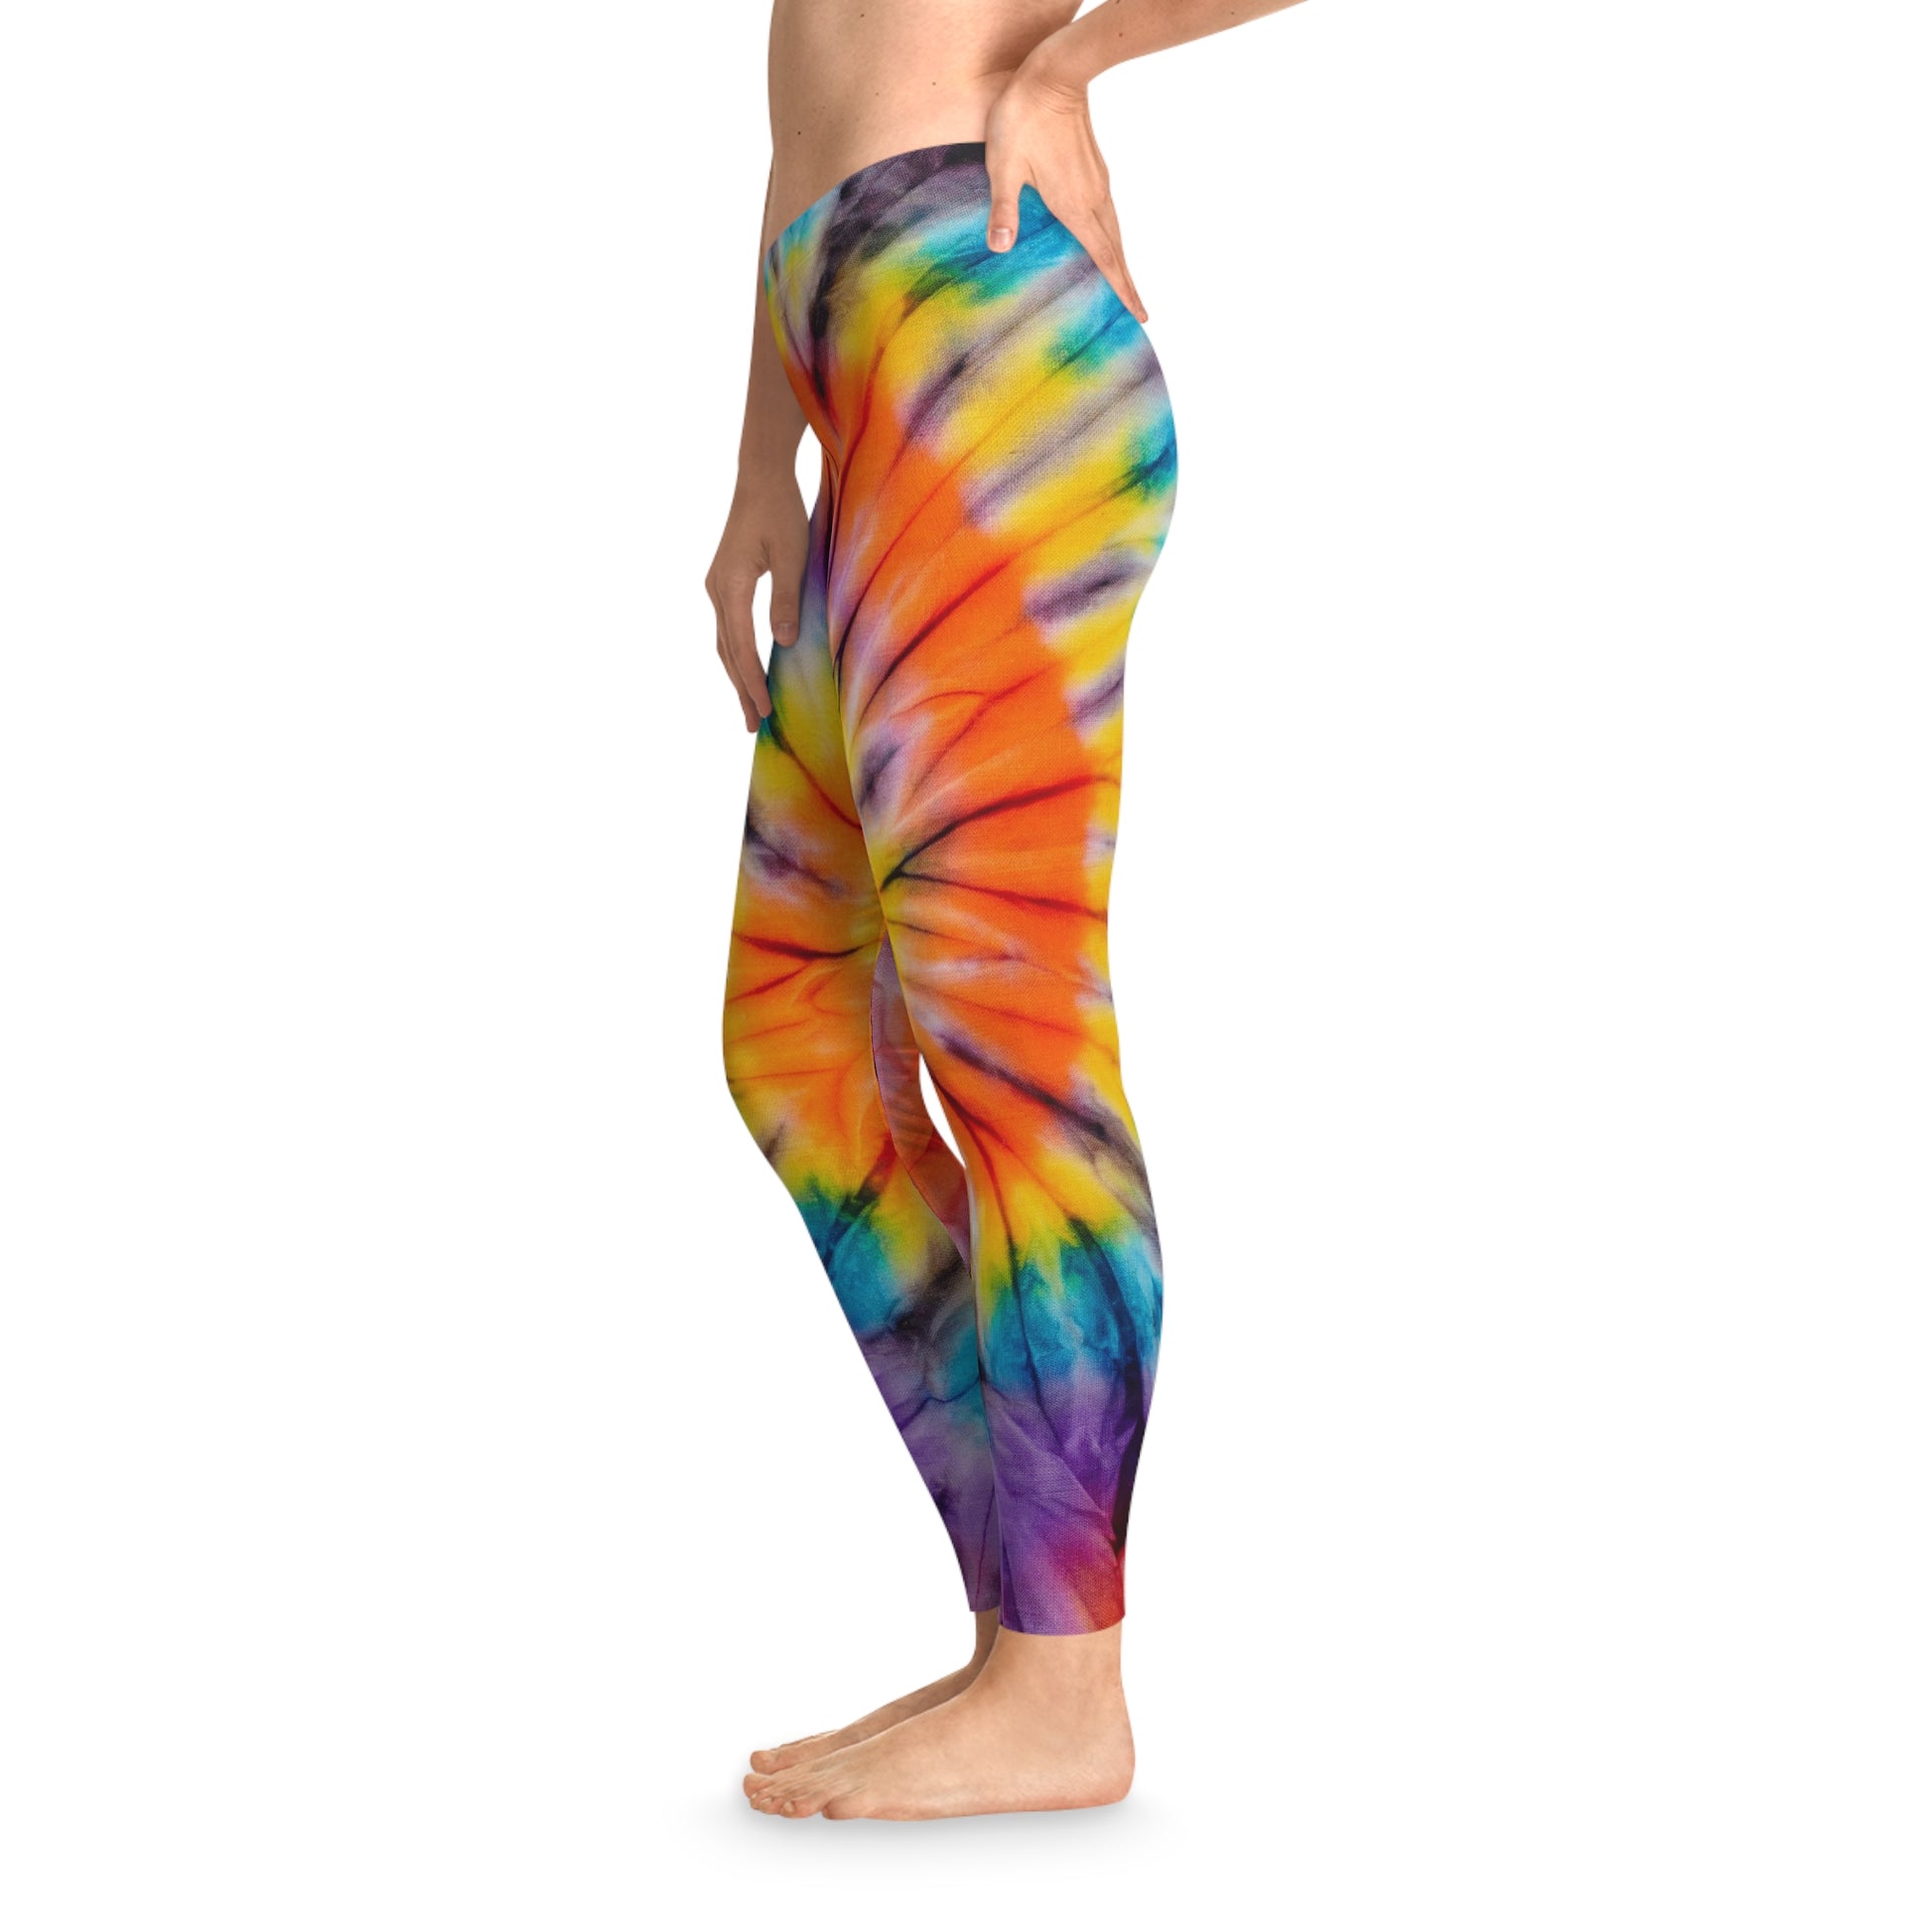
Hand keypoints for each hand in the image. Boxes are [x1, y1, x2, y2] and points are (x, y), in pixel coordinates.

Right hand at [704, 468, 808, 731]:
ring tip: (748, 707)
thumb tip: (781, 644)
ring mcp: (717, 586)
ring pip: (724, 642)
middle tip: (751, 726)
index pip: (741, 646)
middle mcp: (716, 590)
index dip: (752, 681)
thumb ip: (786, 600)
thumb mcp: (792, 556)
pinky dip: (736, 654)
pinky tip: (746, 669)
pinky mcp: (724, 582)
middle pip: (727, 651)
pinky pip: (728, 628)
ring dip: (736, 676)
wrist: (760, 476)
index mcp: (731, 586)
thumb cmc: (780, 511)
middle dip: (740, 690)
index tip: (763, 711)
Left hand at [984, 62, 1146, 322]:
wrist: (1054, 70)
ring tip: (1122, 283)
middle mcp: (1093, 198)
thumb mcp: (1004, 166)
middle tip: (1137, 312)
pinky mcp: (1094, 168)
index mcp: (1074, 206)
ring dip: (1118, 259)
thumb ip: (1003, 209)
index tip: (1140, 315)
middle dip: (1125, 282)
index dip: (1122, 288)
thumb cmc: (1024, 117)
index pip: (1104, 257)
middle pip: (1115, 249)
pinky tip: (1101, 240)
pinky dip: (1109, 236)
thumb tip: (1000, 248)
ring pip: (1113, 230)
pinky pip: (1106, 213)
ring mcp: (1097, 181)